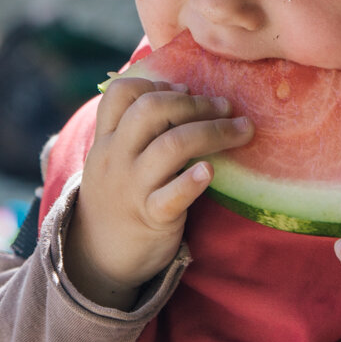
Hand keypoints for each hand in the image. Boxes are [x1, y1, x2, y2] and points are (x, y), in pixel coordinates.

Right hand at [65, 76, 252, 309]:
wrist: (98, 257)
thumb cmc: (119, 197)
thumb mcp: (113, 159)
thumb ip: (135, 130)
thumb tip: (185, 94)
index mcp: (105, 139)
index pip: (120, 93)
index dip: (156, 83)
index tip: (185, 89)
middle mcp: (115, 158)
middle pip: (150, 111)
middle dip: (194, 103)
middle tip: (226, 107)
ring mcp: (132, 187)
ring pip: (170, 146)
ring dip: (212, 132)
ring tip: (242, 131)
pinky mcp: (151, 217)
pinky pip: (171, 197)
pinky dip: (192, 182)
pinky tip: (210, 171)